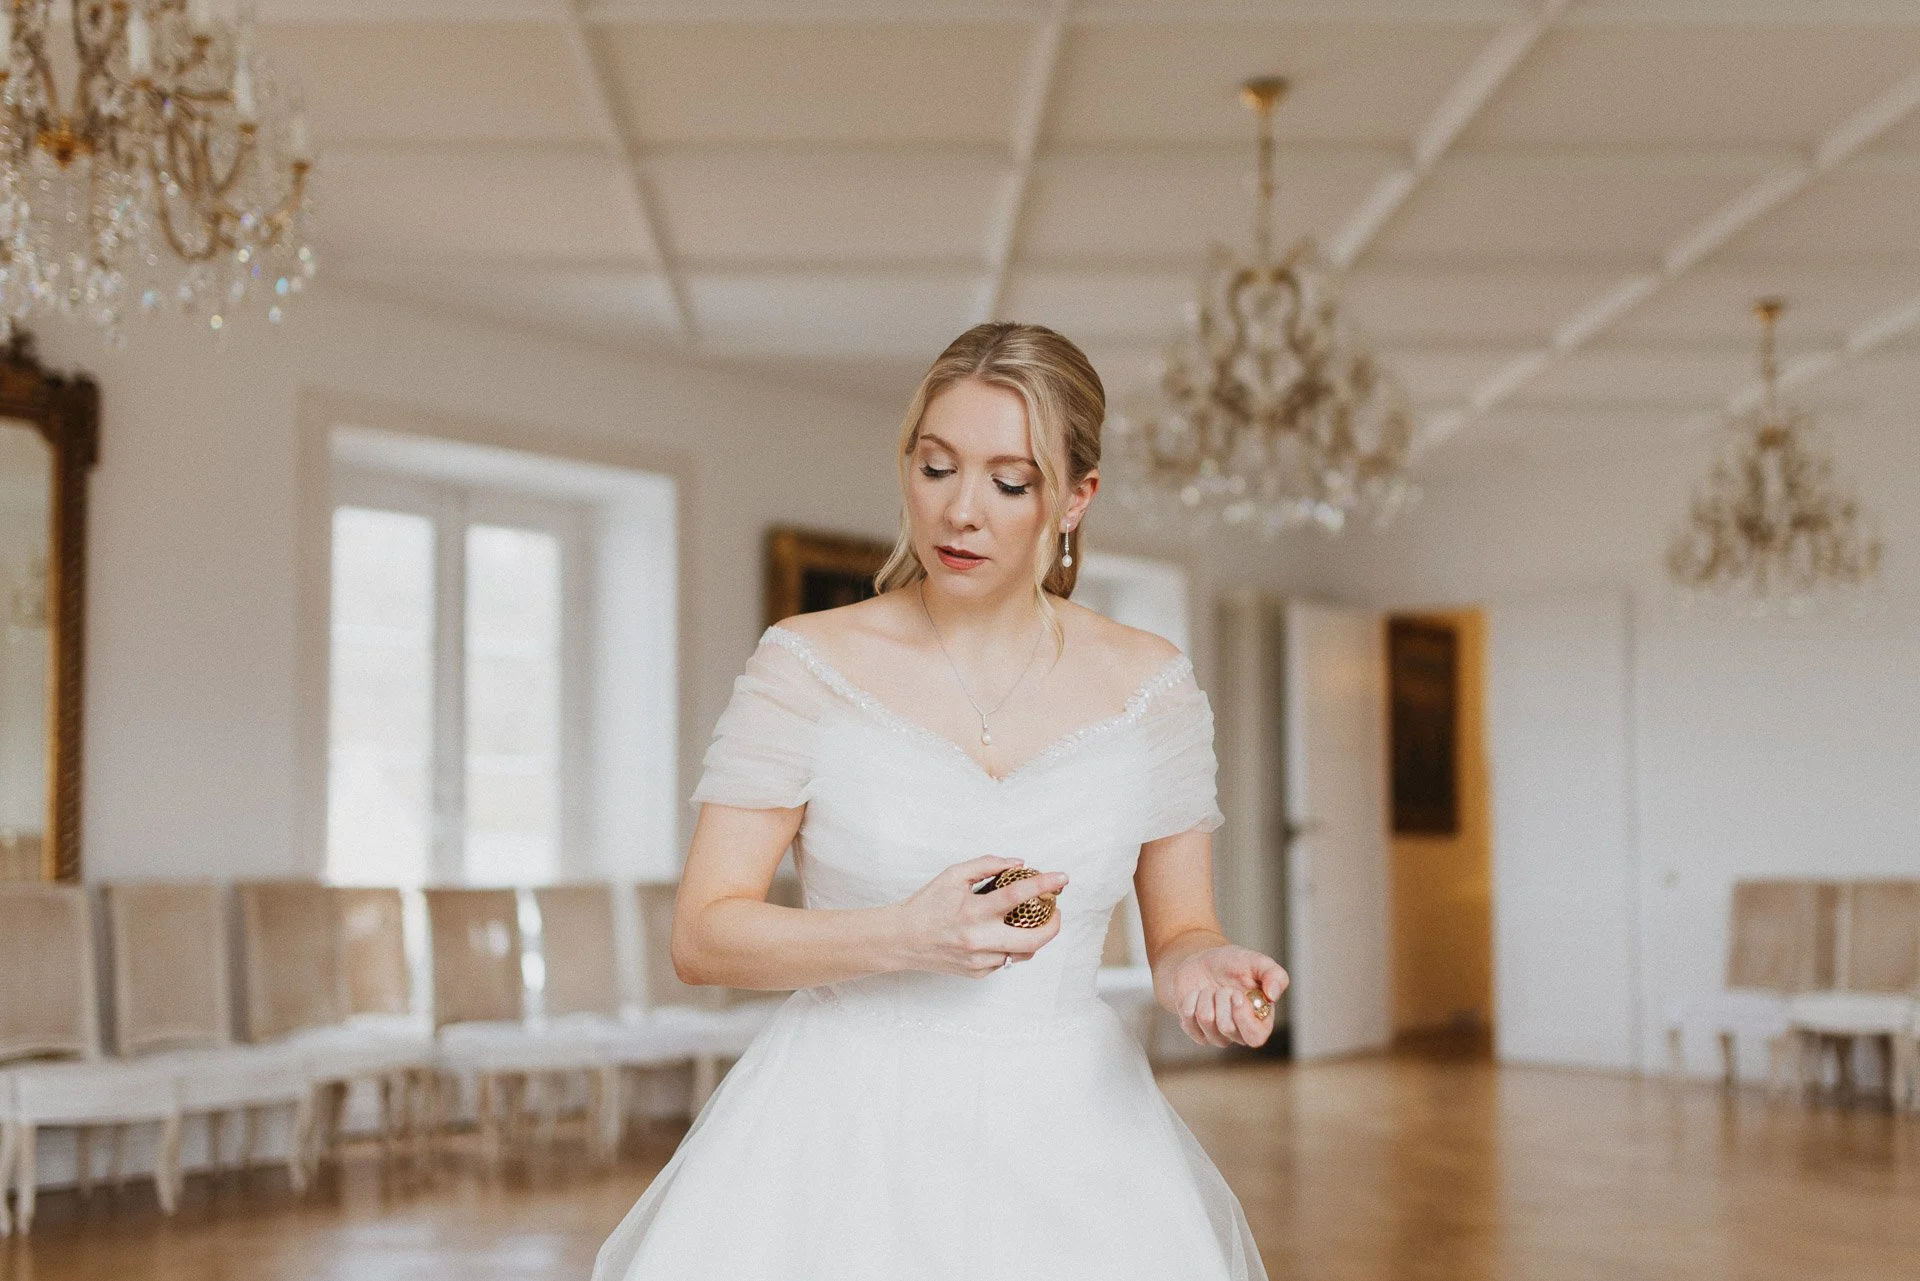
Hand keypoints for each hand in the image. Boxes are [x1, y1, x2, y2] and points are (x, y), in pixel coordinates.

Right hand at [892, 855, 1066, 977]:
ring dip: (1036, 936)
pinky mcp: (978, 973)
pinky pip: (1008, 960)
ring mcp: (980, 960)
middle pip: (1033, 938)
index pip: (1017, 896)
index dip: (1043, 884)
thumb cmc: (926, 905)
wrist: (901, 939)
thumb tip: (1019, 864)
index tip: (1061, 878)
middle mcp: (978, 940)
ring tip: (1035, 921)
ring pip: (1025, 953)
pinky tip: (1006, 934)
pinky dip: (1014, 946)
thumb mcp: (953, 875)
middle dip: (1054, 924)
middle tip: (1055, 910)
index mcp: (972, 912)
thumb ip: (988, 865)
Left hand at [1165, 944, 1287, 1048]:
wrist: (1203, 963)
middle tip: (1223, 987)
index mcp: (1260, 1021)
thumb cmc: (1234, 965)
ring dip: (1206, 996)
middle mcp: (1239, 1033)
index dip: (1244, 1018)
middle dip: (1221, 998)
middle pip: (1227, 1028)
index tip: (1236, 995)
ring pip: (1206, 1020)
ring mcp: (1217, 1035)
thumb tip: (1274, 994)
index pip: (1255, 1037)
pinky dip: (1190, 999)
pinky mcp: (1196, 1032)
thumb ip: (1274, 974)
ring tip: (1211, 989)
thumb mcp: (1256, 961)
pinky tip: (1197, 995)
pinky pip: (1187, 1019)